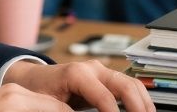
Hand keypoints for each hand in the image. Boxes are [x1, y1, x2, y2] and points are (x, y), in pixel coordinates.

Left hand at [1, 59, 154, 111]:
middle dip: (138, 107)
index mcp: (77, 73)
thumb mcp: (49, 104)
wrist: (33, 78)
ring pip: (132, 83)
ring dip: (144, 102)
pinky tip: (142, 111)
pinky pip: (128, 85)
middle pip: (126, 85)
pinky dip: (138, 99)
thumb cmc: (38, 90)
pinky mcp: (105, 77)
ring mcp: (101, 71)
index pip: (105, 98)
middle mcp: (92, 68)